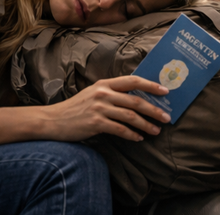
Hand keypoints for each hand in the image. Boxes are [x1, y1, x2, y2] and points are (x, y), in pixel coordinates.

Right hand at [41, 76, 170, 141]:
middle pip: (136, 101)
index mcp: (105, 84)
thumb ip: (112, 93)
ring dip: (146, 125)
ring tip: (156, 131)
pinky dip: (131, 135)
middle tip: (167, 118)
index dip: (151, 85)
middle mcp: (104, 94)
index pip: (133, 81)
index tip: (166, 91)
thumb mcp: (94, 93)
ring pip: (131, 116)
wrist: (52, 120)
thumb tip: (137, 97)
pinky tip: (139, 138)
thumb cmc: (76, 108)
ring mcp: (99, 108)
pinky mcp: (95, 123)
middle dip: (154, 110)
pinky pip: (120, 129)